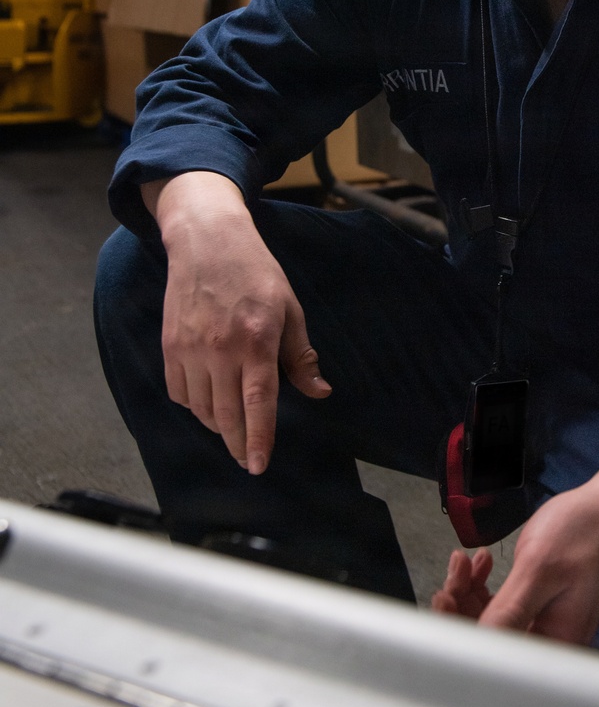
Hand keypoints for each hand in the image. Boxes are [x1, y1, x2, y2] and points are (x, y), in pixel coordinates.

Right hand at [146, 172, 329, 473]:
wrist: (207, 241)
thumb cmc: (255, 272)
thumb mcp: (289, 308)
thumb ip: (300, 356)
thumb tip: (320, 391)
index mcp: (256, 340)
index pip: (258, 403)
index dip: (258, 439)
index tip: (258, 465)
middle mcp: (220, 349)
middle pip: (226, 415)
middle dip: (237, 443)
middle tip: (246, 458)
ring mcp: (190, 349)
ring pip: (201, 408)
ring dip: (217, 425)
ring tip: (232, 425)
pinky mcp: (170, 346)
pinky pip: (179, 392)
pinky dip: (193, 405)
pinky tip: (208, 401)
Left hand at [441, 416, 598, 644]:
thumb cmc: (583, 534)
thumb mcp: (538, 570)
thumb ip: (507, 612)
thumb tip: (476, 649)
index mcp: (553, 644)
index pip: (494, 654)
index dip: (460, 630)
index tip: (442, 598)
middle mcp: (549, 641)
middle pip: (489, 638)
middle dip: (463, 604)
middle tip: (454, 568)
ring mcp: (545, 622)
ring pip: (492, 619)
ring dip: (471, 590)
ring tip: (468, 559)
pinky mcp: (542, 604)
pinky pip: (505, 604)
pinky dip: (487, 584)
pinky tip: (484, 561)